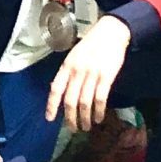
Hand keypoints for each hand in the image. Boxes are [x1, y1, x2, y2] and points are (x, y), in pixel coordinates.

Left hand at [47, 14, 130, 132]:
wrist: (110, 33)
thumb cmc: (91, 45)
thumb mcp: (74, 56)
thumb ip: (68, 73)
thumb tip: (60, 92)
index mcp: (67, 66)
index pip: (56, 89)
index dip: (52, 105)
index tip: (50, 119)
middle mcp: (77, 71)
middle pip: (70, 100)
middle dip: (70, 118)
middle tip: (73, 129)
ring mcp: (92, 73)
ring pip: (85, 102)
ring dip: (85, 118)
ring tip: (86, 126)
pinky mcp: (106, 76)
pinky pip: (100, 98)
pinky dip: (98, 111)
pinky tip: (98, 118)